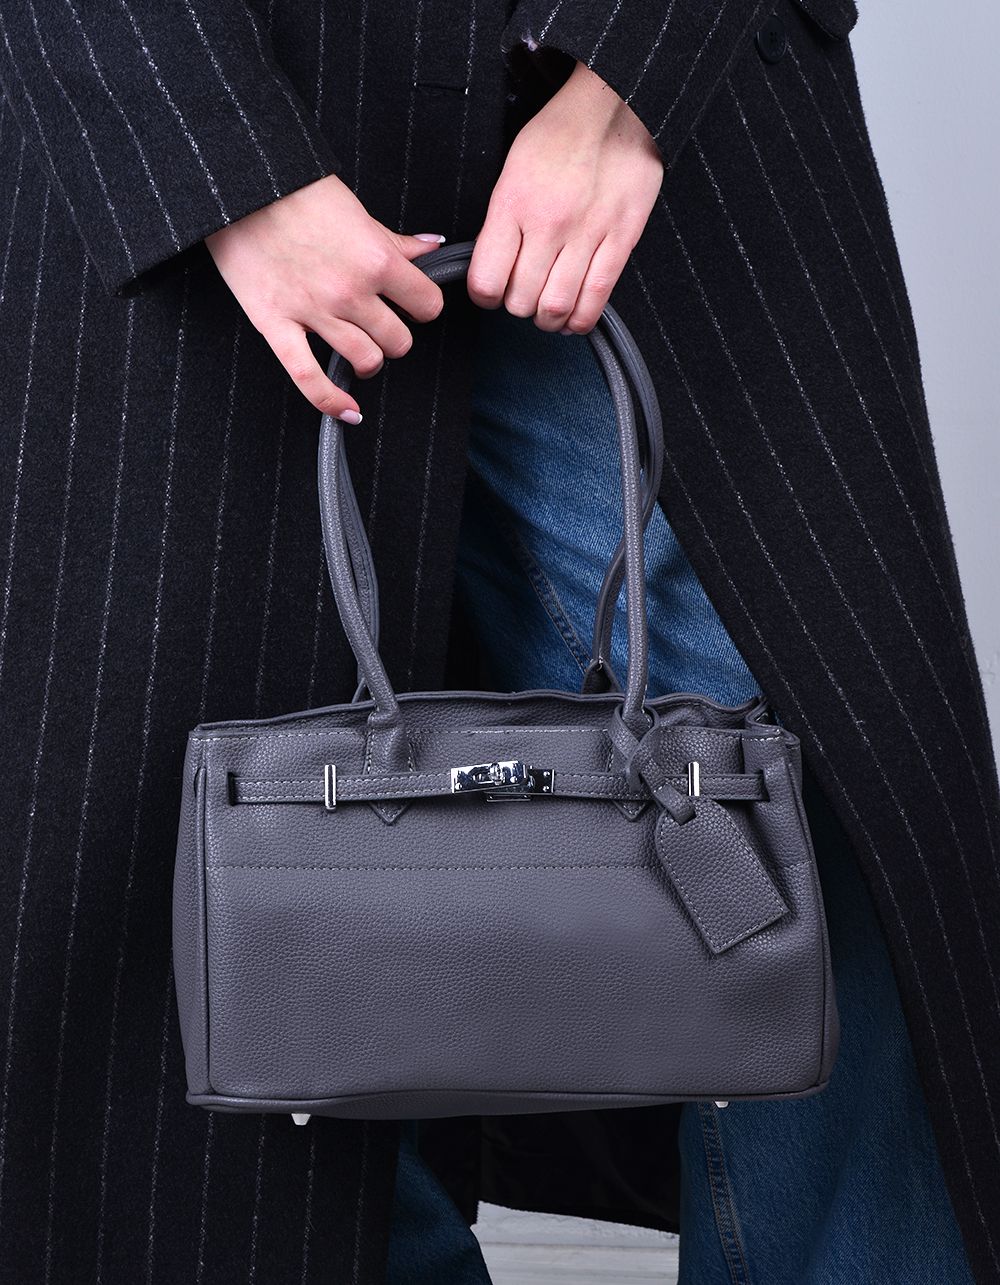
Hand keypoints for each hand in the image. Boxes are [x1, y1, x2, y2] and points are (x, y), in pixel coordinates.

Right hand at [204, 174, 447, 420]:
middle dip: (394, 336)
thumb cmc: (299, 190)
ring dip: (369, 360)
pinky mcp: (276, 325)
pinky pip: (309, 378)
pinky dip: (332, 402)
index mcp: (377, 260)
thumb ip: (396, 241)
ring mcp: (314, 312)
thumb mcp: (357, 211)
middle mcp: (350, 292)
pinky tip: (349, 412)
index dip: (423, 307)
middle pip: (398, 342)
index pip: (427, 306)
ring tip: (362, 349)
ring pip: (366, 361)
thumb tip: (434, 246)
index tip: (412, 304)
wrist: (240, 184)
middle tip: (381, 324)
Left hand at [468, 60, 663, 332]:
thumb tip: (494, 265)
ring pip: (556, 307)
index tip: (492, 292)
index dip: (485, 296)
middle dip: (517, 307)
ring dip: (547, 320)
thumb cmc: (560, 133)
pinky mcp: (620, 240)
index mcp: (513, 205)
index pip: (486, 281)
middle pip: (521, 300)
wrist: (614, 105)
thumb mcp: (512, 169)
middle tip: (523, 297)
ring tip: (547, 312)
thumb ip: (502, 221)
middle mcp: (548, 225)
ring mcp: (586, 235)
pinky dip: (580, 319)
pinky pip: (596, 298)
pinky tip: (574, 317)